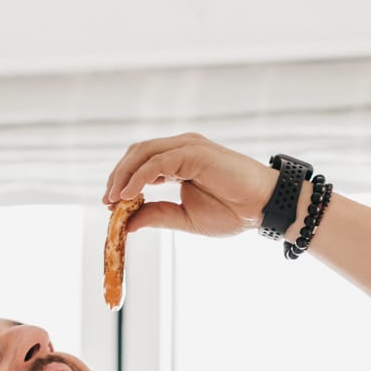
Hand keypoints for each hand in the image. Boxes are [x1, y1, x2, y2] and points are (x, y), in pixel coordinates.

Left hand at [103, 133, 275, 239]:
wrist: (263, 208)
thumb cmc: (233, 212)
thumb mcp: (185, 218)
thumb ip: (157, 215)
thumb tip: (126, 224)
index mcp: (179, 162)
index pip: (141, 162)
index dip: (122, 181)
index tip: (110, 204)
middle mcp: (182, 148)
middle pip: (137, 153)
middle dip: (118, 176)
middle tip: (107, 201)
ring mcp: (188, 147)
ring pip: (143, 153)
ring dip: (124, 175)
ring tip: (113, 199)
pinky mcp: (194, 152)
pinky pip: (158, 162)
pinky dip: (139, 177)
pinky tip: (129, 195)